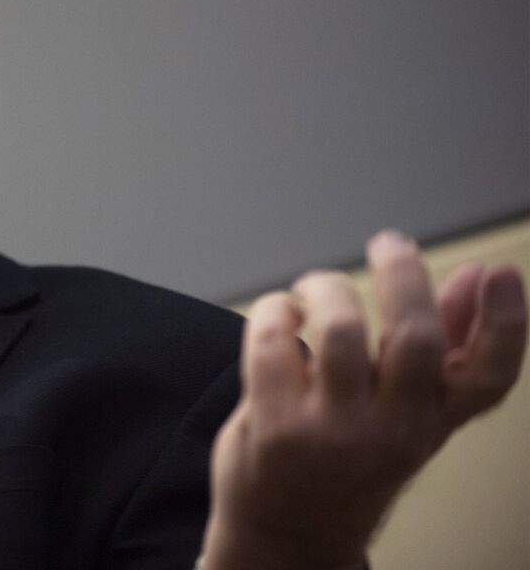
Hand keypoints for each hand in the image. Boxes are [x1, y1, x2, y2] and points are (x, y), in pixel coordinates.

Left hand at [202, 230, 526, 569]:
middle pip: (415, 340)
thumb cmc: (348, 455)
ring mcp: (333, 430)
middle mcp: (392, 429)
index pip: (488, 377)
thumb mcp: (406, 410)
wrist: (288, 532)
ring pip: (338, 329)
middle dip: (402, 277)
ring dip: (324, 288)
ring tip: (314, 292)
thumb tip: (475, 278)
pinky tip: (278, 317)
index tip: (498, 273)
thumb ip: (443, 346)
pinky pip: (273, 342)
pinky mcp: (275, 426)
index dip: (504, 323)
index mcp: (433, 421)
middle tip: (389, 244)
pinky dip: (273, 311)